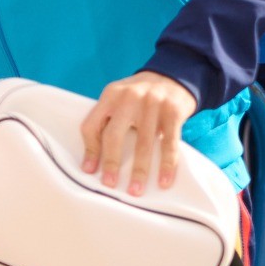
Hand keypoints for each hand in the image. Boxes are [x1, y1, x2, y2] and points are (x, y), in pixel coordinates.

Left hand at [80, 70, 196, 193]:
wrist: (175, 75)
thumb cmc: (140, 94)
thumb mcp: (119, 98)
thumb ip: (106, 118)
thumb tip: (93, 159)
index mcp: (111, 95)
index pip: (92, 124)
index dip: (90, 150)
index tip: (90, 171)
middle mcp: (129, 97)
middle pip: (114, 135)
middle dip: (111, 163)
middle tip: (110, 185)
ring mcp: (153, 104)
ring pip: (143, 144)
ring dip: (139, 171)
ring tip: (135, 190)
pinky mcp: (173, 112)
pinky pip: (169, 143)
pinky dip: (166, 165)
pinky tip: (164, 181)